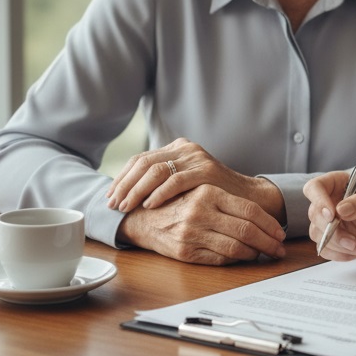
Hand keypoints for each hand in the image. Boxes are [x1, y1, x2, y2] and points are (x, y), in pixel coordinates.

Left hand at [107, 137, 285, 224]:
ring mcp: (196, 158)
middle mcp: (185, 148)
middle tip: (113, 204)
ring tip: (126, 206)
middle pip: (144, 163)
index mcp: (177, 148)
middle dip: (124, 185)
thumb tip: (124, 192)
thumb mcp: (183, 182)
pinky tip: (149, 205)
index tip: (110, 196)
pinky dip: (159, 193)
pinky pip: (175, 180)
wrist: (245, 198)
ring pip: (155, 170)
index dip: (122, 178)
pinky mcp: (206, 171)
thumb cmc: (210, 196)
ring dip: (136, 190)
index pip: (140, 159)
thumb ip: (162, 180)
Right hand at [116, 184, 285, 264]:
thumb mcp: (202, 190)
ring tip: (265, 254)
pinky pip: (220, 259)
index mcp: (208, 192)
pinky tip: (244, 257)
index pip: (250, 210)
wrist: (141, 216)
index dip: (269, 224)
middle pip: (247, 230)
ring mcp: (191, 233)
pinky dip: (236, 259)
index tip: (280, 233)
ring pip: (236, 247)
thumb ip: (228, 201)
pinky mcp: (184, 252)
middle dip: (268, 242)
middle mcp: (200, 211)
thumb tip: (264, 219)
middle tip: (279, 249)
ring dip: (255, 253)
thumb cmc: (178, 202)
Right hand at [303, 172, 355, 259]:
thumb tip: (340, 209)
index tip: (332, 215)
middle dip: (332, 231)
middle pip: (314, 215)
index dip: (319, 201)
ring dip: (337, 244)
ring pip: (317, 234)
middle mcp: (329, 202)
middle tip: (351, 238)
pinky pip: (325, 249)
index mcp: (338, 185)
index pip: (315, 188)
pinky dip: (339, 254)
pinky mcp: (332, 240)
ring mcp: (329, 223)